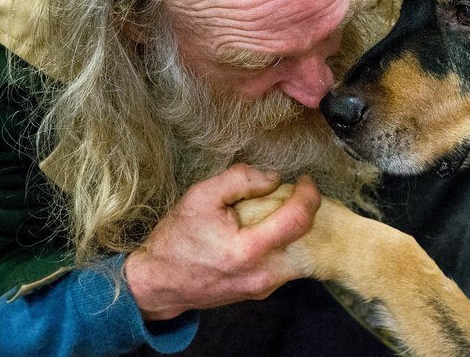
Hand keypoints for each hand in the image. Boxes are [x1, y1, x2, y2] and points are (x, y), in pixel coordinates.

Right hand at [124, 163, 320, 320]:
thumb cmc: (176, 240)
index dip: (309, 195)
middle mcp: (263, 275)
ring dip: (299, 230)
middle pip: (311, 241)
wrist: (158, 284)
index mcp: (249, 251)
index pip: (299, 220)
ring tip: (283, 210)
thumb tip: (274, 178)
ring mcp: (264, 288)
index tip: (305, 181)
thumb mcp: (201, 196)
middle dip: (311, 213)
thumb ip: (240, 180)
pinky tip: (271, 230)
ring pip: (302, 256)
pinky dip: (287, 245)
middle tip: (297, 195)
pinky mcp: (261, 292)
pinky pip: (288, 266)